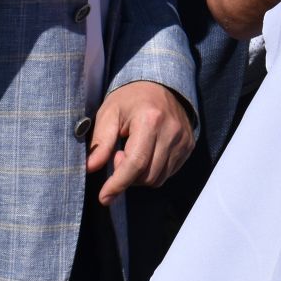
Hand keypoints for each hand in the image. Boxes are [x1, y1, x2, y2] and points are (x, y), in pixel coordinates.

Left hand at [88, 80, 194, 203]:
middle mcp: (171, 132)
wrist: (160, 82)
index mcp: (150, 120)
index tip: (104, 197)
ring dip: (140, 176)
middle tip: (119, 155)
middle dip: (128, 177)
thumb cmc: (130, 98)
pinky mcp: (189, 145)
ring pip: (159, 178)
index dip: (118, 184)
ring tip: (133, 153)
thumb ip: (101, 142)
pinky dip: (153, 171)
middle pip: (147, 176)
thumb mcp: (109, 113)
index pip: (135, 163)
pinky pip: (169, 172)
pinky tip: (146, 154)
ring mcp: (183, 140)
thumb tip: (91, 168)